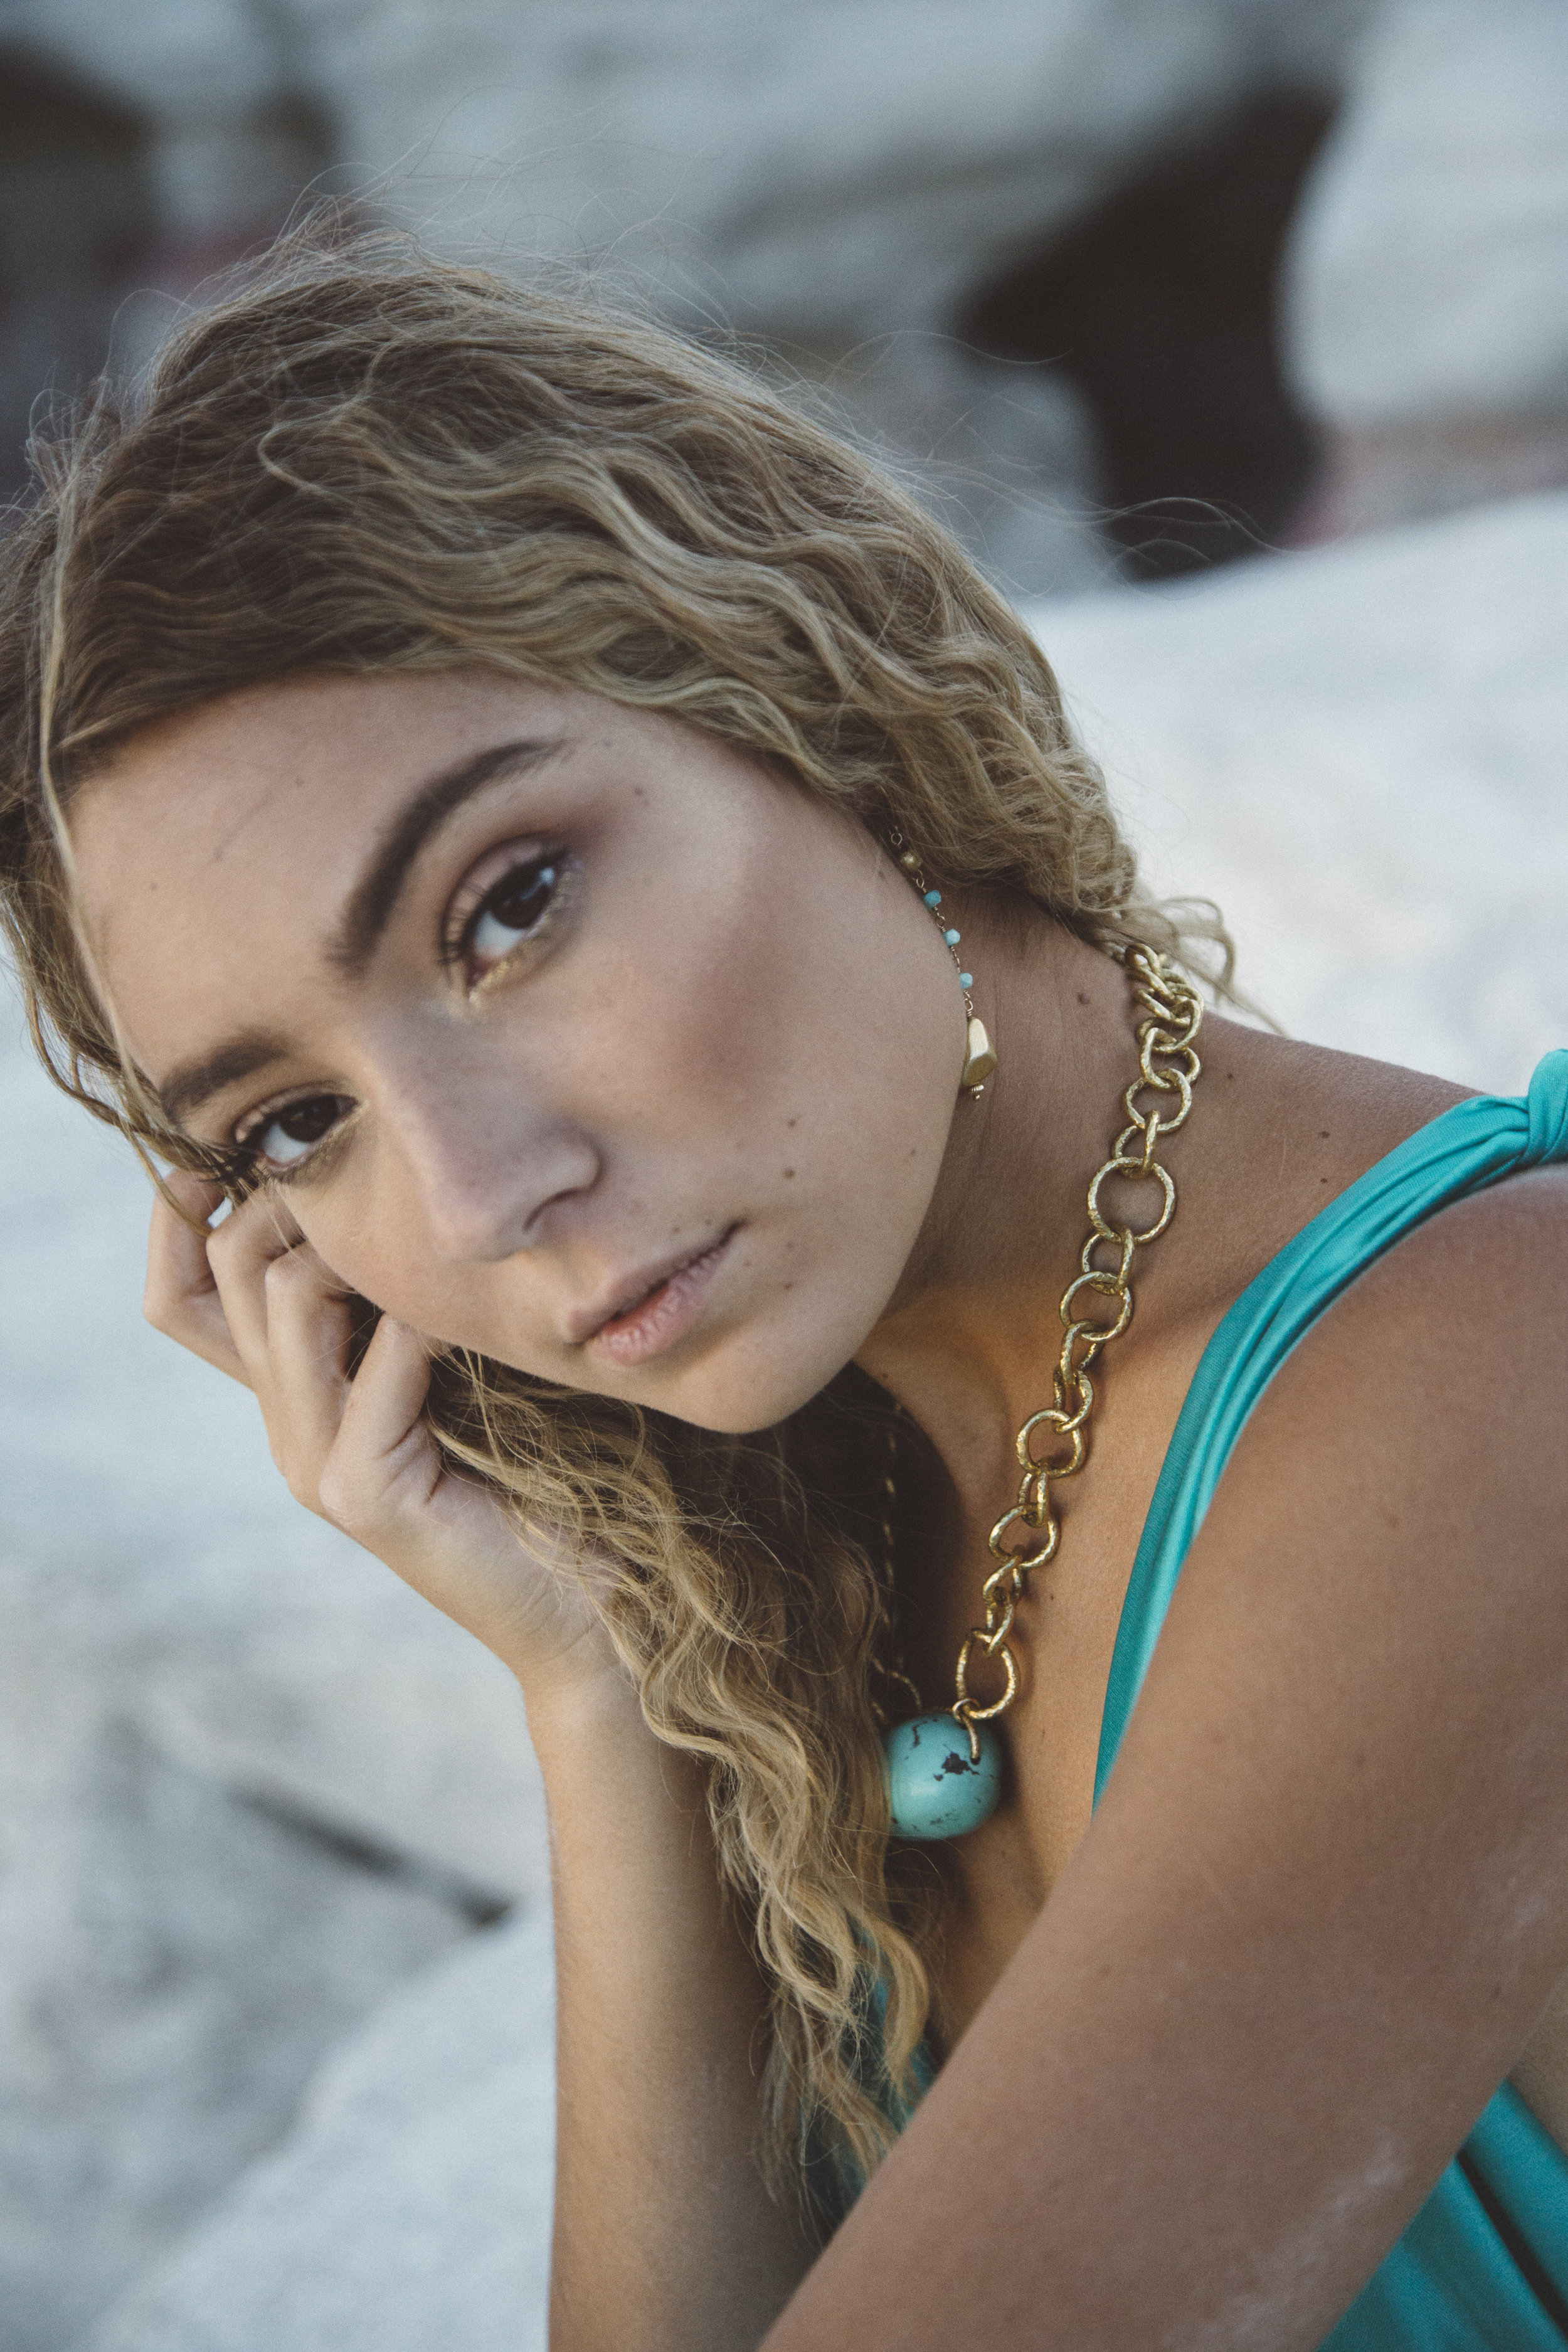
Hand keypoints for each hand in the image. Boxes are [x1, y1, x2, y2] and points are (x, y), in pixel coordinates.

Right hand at [144, 1173, 607, 1692]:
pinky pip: (372, 1368)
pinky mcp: (363, 1493)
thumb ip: (414, 1295)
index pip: (181, 1295)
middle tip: (376, 1181)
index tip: (224, 1156)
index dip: (175, 1219)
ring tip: (434, 1251)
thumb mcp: (462, 1355)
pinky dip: (417, 1325)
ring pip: (282, 1299)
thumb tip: (396, 1179)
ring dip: (354, 1249)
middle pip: (223, 1273)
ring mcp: (314, 1464)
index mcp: (294, 1391)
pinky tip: (469, 1322)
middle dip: (288, 1201)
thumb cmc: (550, 1470)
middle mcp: (286, 1424)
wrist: (587, 1602)